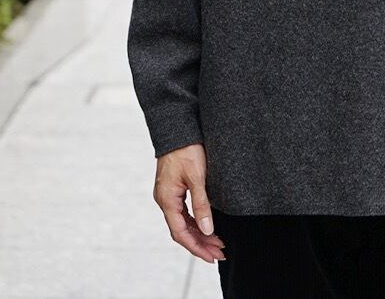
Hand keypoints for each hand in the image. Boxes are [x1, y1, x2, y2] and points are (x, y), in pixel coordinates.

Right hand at [153, 143, 225, 262]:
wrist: (177, 127)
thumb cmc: (186, 149)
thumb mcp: (197, 177)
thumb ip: (201, 204)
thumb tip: (207, 229)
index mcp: (167, 199)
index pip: (180, 232)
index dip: (196, 247)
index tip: (212, 256)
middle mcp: (164, 199)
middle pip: (181, 230)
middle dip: (200, 243)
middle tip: (220, 253)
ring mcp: (168, 194)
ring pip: (183, 221)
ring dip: (199, 233)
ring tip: (217, 242)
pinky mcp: (173, 187)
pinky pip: (183, 211)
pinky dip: (195, 221)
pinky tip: (206, 225)